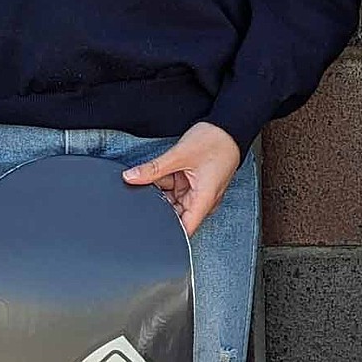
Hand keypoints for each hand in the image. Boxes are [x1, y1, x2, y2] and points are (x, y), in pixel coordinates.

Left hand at [122, 123, 240, 236]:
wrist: (229, 127)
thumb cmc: (216, 141)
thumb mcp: (179, 155)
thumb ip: (152, 169)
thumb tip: (131, 178)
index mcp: (203, 200)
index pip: (184, 230)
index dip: (166, 233)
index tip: (148, 228)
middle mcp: (202, 200)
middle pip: (174, 214)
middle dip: (159, 204)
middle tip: (150, 188)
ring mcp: (198, 192)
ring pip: (172, 200)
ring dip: (163, 190)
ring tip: (167, 172)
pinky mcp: (194, 183)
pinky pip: (176, 189)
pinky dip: (168, 182)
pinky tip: (167, 170)